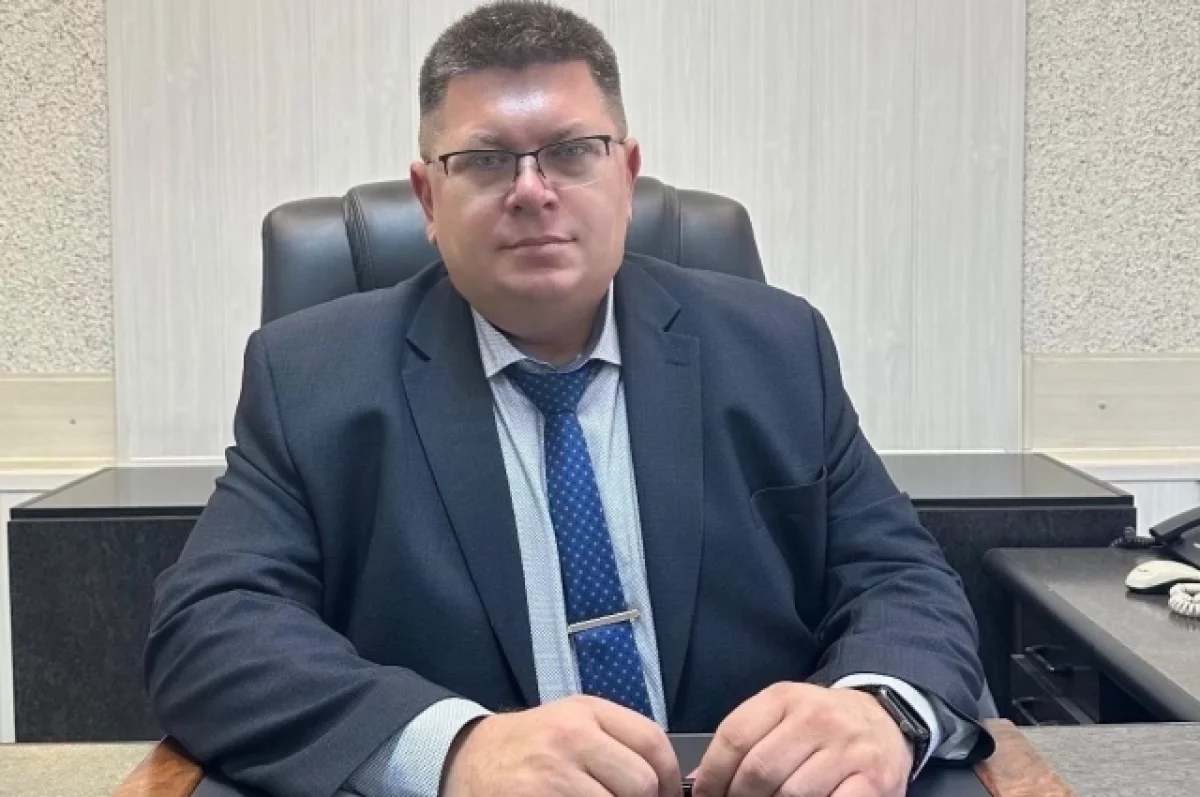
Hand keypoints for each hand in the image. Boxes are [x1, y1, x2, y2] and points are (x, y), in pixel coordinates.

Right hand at [441, 695, 681, 796]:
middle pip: (642, 782)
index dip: (672, 779)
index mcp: (587, 712)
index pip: (653, 742)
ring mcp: (553, 773)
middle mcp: (572, 737)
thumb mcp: (570, 723)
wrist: (467, 760)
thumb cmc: (528, 745)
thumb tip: (664, 779)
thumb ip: (615, 739)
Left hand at [691, 682, 911, 796]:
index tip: (704, 795)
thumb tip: (697, 782)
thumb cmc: (821, 724)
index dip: (712, 774)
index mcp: (785, 698)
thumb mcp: (781, 715)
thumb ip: (743, 742)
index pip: (735, 737)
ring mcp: (847, 750)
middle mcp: (816, 719)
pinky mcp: (873, 780)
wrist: (884, 719)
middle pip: (759, 770)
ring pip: (791, 794)